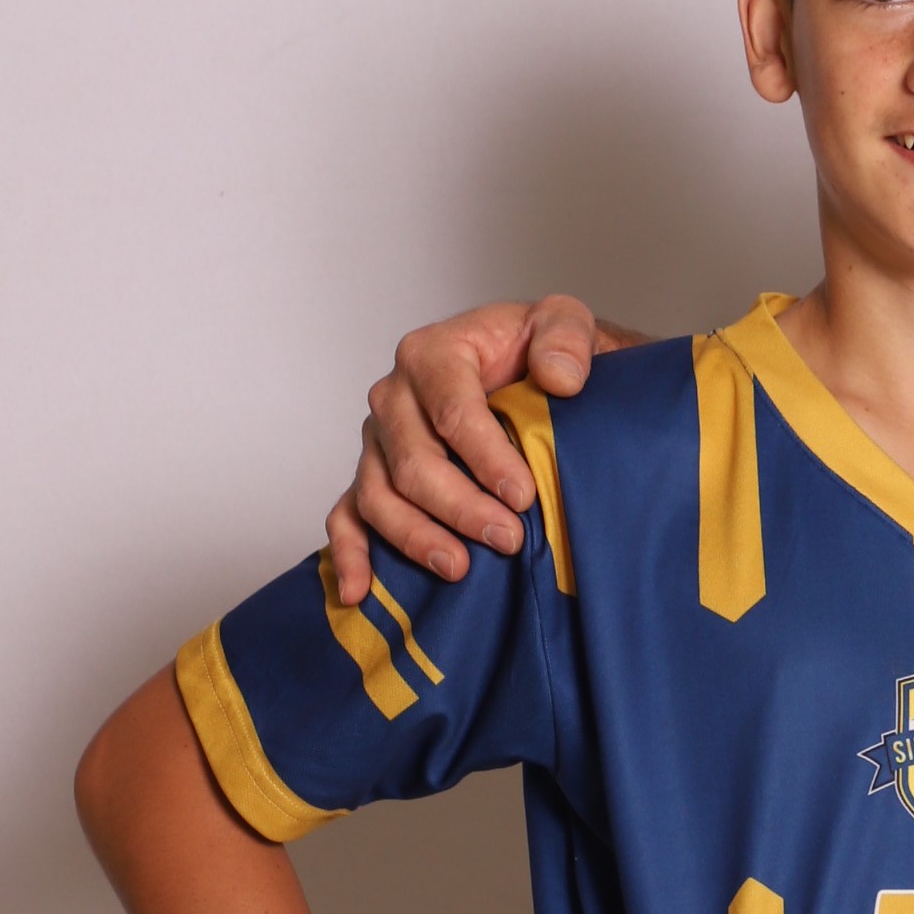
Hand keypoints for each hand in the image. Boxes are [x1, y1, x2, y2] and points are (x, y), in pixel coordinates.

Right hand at [326, 294, 621, 601]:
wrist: (527, 368)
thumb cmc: (538, 350)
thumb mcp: (564, 322)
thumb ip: (565, 338)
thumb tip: (559, 380)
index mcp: (433, 354)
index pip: (452, 410)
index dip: (485, 457)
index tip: (523, 496)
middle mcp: (395, 396)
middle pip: (413, 461)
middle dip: (460, 506)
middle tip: (508, 538)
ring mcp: (379, 440)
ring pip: (378, 495)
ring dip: (415, 536)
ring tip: (461, 569)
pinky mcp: (374, 475)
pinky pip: (347, 514)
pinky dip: (348, 553)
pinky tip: (358, 590)